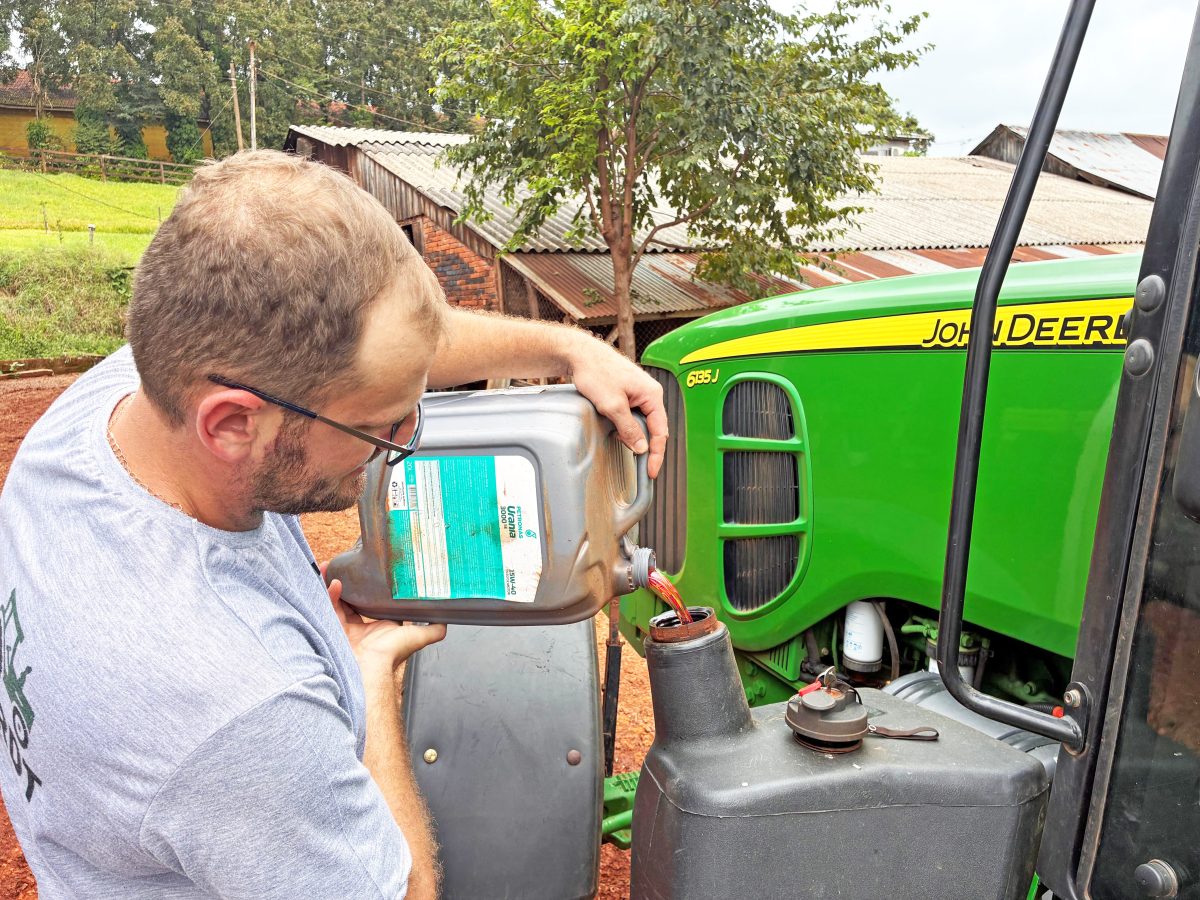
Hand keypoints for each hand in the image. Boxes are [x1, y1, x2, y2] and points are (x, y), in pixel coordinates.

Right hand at [321, 564, 445, 677]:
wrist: (369, 666)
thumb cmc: (392, 653)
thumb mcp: (418, 636)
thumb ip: (434, 629)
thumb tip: (447, 619)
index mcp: (380, 626)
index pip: (375, 604)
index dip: (373, 590)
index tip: (373, 574)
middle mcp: (363, 627)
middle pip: (354, 600)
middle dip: (350, 585)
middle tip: (348, 568)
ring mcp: (346, 628)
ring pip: (338, 600)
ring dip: (335, 583)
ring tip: (334, 567)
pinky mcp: (333, 627)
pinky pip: (329, 606)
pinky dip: (330, 593)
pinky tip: (335, 581)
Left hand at [568, 335, 668, 477]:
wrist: (581, 355)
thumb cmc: (597, 372)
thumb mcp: (613, 406)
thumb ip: (629, 429)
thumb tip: (642, 448)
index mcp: (652, 395)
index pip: (661, 431)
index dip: (656, 453)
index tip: (651, 470)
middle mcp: (649, 393)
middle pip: (653, 428)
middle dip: (644, 444)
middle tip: (638, 463)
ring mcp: (639, 393)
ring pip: (641, 422)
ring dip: (631, 433)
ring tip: (616, 436)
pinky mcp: (628, 393)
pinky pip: (632, 415)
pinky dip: (625, 425)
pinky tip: (613, 426)